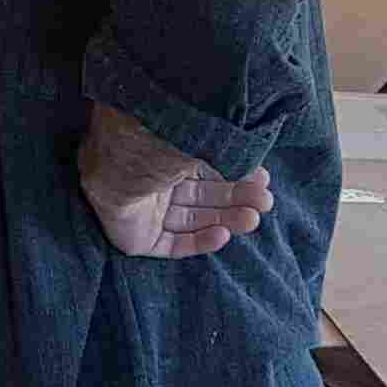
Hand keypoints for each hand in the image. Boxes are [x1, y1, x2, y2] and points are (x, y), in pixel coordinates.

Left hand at [79, 102, 273, 258]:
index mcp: (162, 154)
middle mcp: (152, 181)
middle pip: (201, 197)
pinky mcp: (136, 238)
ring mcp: (143, 211)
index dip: (234, 176)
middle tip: (266, 201)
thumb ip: (223, 150)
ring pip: (192, 220)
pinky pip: (172, 244)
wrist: (121, 162)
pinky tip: (224, 235)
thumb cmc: (156, 142)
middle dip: (236, 199)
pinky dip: (200, 241)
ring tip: (253, 218)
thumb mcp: (198, 142)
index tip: (262, 176)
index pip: (204, 170)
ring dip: (225, 220)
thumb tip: (253, 147)